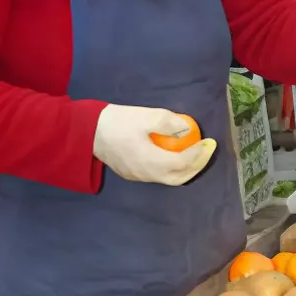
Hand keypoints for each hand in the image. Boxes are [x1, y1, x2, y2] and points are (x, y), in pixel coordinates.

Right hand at [93, 105, 216, 185]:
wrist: (87, 131)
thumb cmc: (118, 122)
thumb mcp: (147, 116)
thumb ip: (169, 123)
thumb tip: (187, 130)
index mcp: (152, 162)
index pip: (183, 163)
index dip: (199, 153)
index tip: (209, 142)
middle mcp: (147, 174)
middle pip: (179, 177)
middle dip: (196, 166)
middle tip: (206, 151)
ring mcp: (138, 176)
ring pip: (168, 179)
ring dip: (184, 169)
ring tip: (194, 154)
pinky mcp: (131, 174)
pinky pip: (158, 176)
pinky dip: (172, 169)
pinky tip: (174, 156)